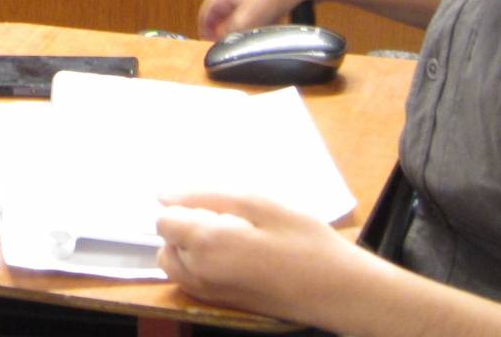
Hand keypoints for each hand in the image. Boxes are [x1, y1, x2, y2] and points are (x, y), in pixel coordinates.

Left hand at [157, 191, 369, 324]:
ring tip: (233, 238)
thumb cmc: (303, 239)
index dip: (185, 208)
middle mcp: (198, 274)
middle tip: (230, 222)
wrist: (337, 290)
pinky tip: (237, 256)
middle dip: (186, 228)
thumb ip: (205, 197)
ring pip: (176, 264)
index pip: (164, 221)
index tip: (218, 208)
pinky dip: (201, 265)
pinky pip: (192, 280)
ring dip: (190, 247)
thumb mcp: (258, 203)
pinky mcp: (221, 305)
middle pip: (167, 243)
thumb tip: (163, 196)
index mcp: (205, 245)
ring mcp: (209, 295)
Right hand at [197, 0, 331, 38]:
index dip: (206, 32)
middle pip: (222, 13)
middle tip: (233, 42)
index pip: (205, 14)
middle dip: (226, 29)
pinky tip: (269, 25)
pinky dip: (258, 18)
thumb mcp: (244, 22)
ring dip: (244, 25)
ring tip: (254, 35)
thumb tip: (221, 40)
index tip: (211, 44)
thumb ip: (229, 33)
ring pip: (240, 10)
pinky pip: (256, 8)